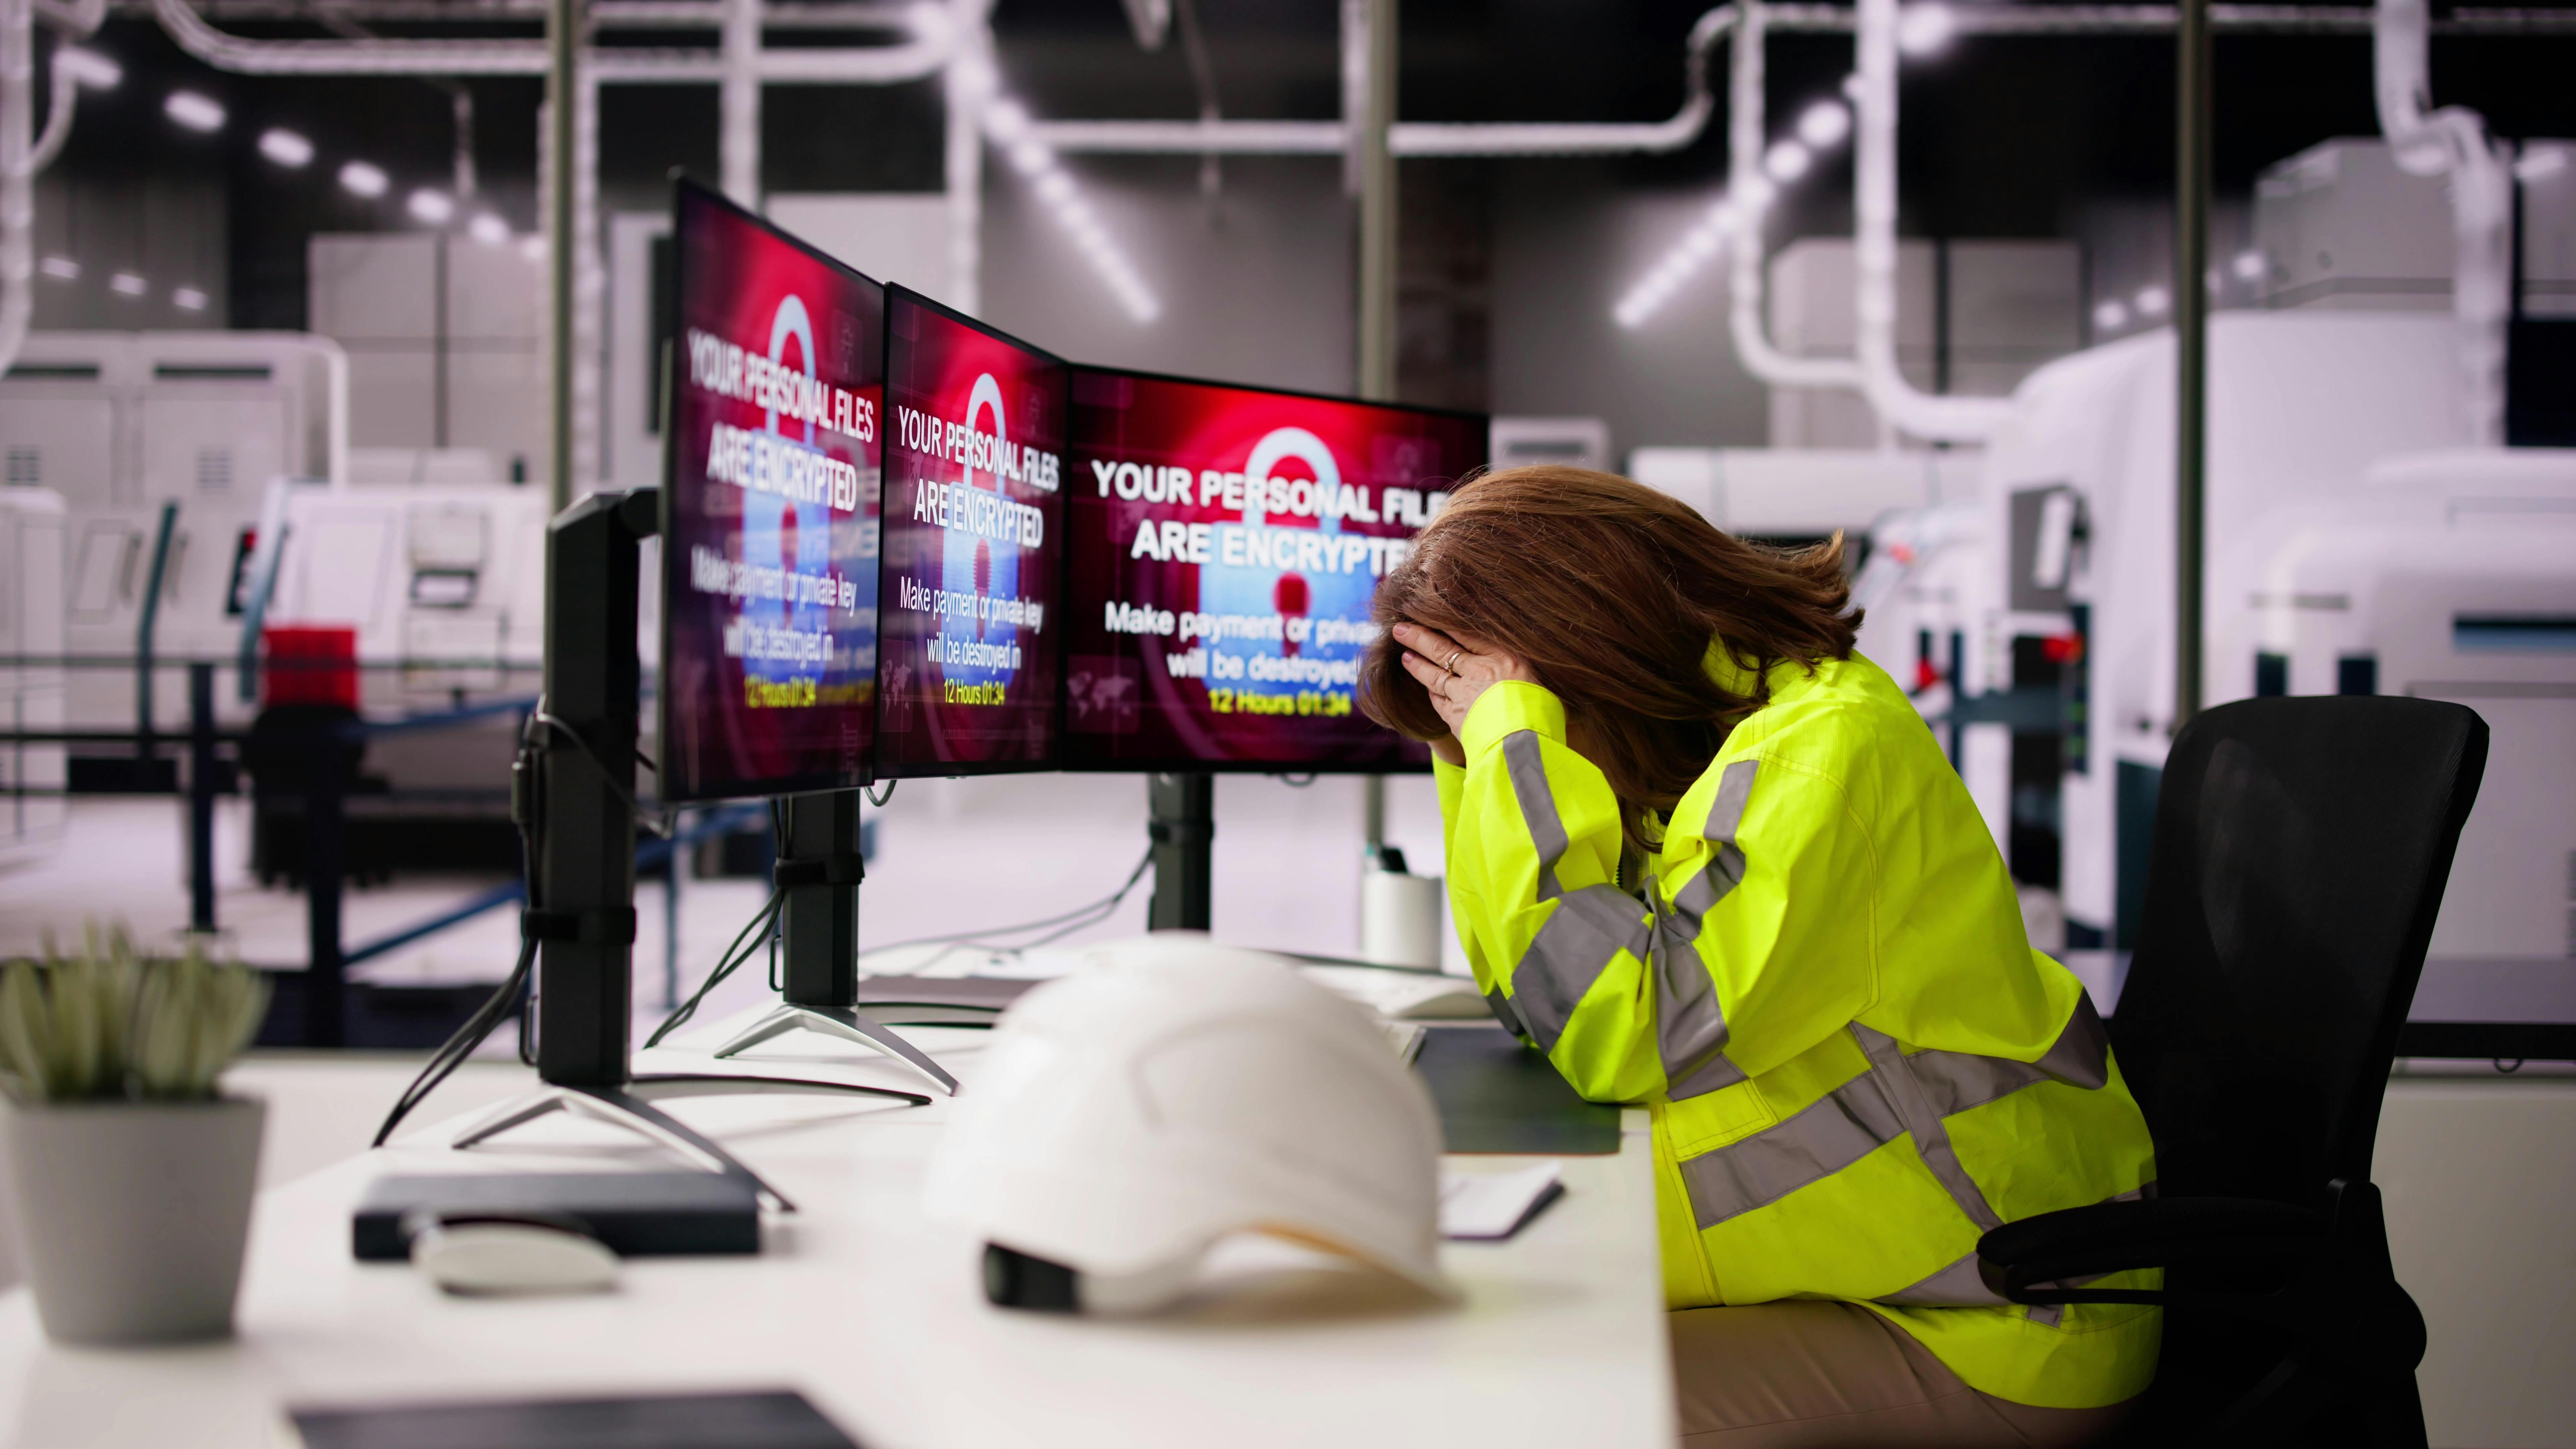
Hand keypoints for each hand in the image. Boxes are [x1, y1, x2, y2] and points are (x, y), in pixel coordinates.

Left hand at [1392, 622, 1534, 743]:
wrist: (1524, 745)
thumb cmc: (1542, 713)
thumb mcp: (1540, 681)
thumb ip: (1521, 668)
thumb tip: (1516, 666)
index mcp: (1504, 658)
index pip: (1469, 635)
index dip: (1446, 624)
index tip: (1431, 614)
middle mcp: (1479, 671)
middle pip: (1443, 650)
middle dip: (1420, 638)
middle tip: (1400, 630)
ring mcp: (1464, 694)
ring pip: (1435, 675)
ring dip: (1418, 664)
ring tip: (1405, 655)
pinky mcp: (1455, 716)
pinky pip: (1438, 699)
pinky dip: (1430, 691)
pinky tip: (1425, 686)